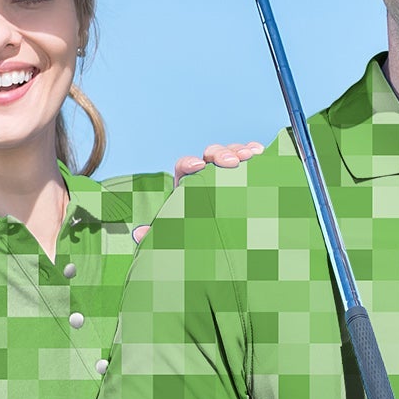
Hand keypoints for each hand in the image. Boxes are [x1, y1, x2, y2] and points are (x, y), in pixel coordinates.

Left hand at [136, 142, 266, 241]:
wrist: (221, 247)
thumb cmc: (198, 236)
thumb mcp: (178, 236)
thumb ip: (160, 233)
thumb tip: (139, 233)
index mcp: (188, 185)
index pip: (184, 167)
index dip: (189, 163)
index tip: (198, 167)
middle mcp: (207, 175)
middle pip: (209, 155)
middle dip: (220, 154)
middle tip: (232, 162)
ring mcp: (227, 174)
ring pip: (229, 153)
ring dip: (238, 151)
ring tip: (250, 155)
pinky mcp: (244, 176)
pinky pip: (247, 159)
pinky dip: (253, 152)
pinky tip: (259, 152)